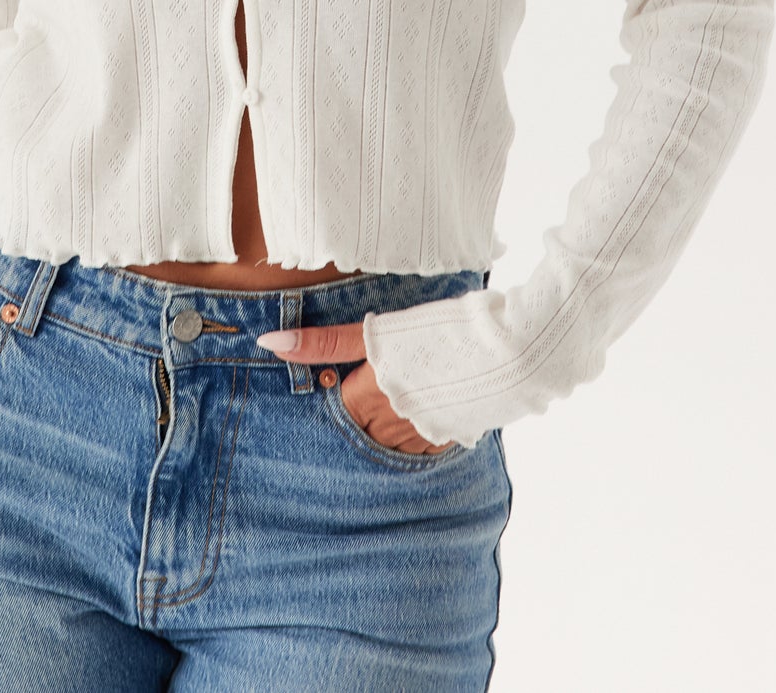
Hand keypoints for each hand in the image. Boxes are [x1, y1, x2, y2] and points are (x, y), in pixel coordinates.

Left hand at [256, 318, 456, 454]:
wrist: (506, 350)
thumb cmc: (436, 333)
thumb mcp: (374, 332)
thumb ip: (323, 342)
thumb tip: (269, 343)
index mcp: (368, 401)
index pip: (336, 409)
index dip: (341, 389)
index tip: (351, 373)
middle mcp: (392, 429)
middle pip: (361, 428)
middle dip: (363, 410)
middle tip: (376, 384)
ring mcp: (423, 439)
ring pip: (391, 439)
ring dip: (390, 421)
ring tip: (402, 389)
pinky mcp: (452, 439)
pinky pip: (422, 443)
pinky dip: (418, 425)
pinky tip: (429, 400)